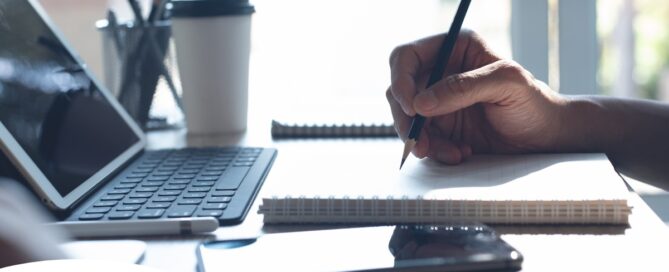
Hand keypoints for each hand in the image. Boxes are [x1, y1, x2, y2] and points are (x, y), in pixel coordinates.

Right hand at [387, 30, 566, 163]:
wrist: (544, 137)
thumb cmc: (534, 103)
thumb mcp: (506, 85)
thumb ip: (463, 87)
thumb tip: (421, 102)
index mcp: (454, 48)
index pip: (407, 56)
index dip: (401, 81)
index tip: (413, 107)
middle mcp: (440, 71)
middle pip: (398, 90)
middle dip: (406, 119)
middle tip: (418, 142)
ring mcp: (438, 100)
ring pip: (406, 118)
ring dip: (421, 139)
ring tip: (449, 152)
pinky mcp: (440, 126)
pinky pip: (421, 138)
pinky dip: (435, 150)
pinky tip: (459, 153)